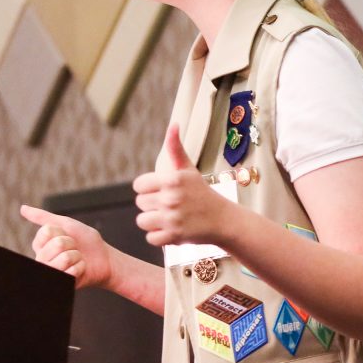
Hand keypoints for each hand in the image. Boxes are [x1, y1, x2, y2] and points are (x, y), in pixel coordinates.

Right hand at [19, 204, 115, 290]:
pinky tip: (81, 269)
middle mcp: (42, 260)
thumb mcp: (65, 224)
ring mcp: (52, 273)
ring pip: (64, 258)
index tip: (67, 235)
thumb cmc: (85, 241)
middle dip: (71, 243)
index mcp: (41, 245)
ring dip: (77, 256)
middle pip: (57, 244)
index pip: (46, 232)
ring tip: (77, 259)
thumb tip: (22, 208)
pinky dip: (81, 267)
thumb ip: (43, 217)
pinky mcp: (63, 284)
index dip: (61, 231)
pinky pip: (72, 271)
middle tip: (75, 248)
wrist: (105, 258)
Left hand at [133, 125, 234, 247]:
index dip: (149, 189)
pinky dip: (160, 237)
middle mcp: (170, 198)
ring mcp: (172, 218)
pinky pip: (151, 238)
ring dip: (153, 222)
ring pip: (142, 221)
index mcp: (171, 179)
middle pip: (140, 203)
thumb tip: (173, 124)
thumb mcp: (189, 169)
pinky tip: (172, 230)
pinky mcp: (174, 236)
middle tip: (171, 206)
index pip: (138, 186)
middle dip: (153, 205)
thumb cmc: (203, 193)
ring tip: (170, 219)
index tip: (163, 192)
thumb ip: (175, 148)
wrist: (223, 220)